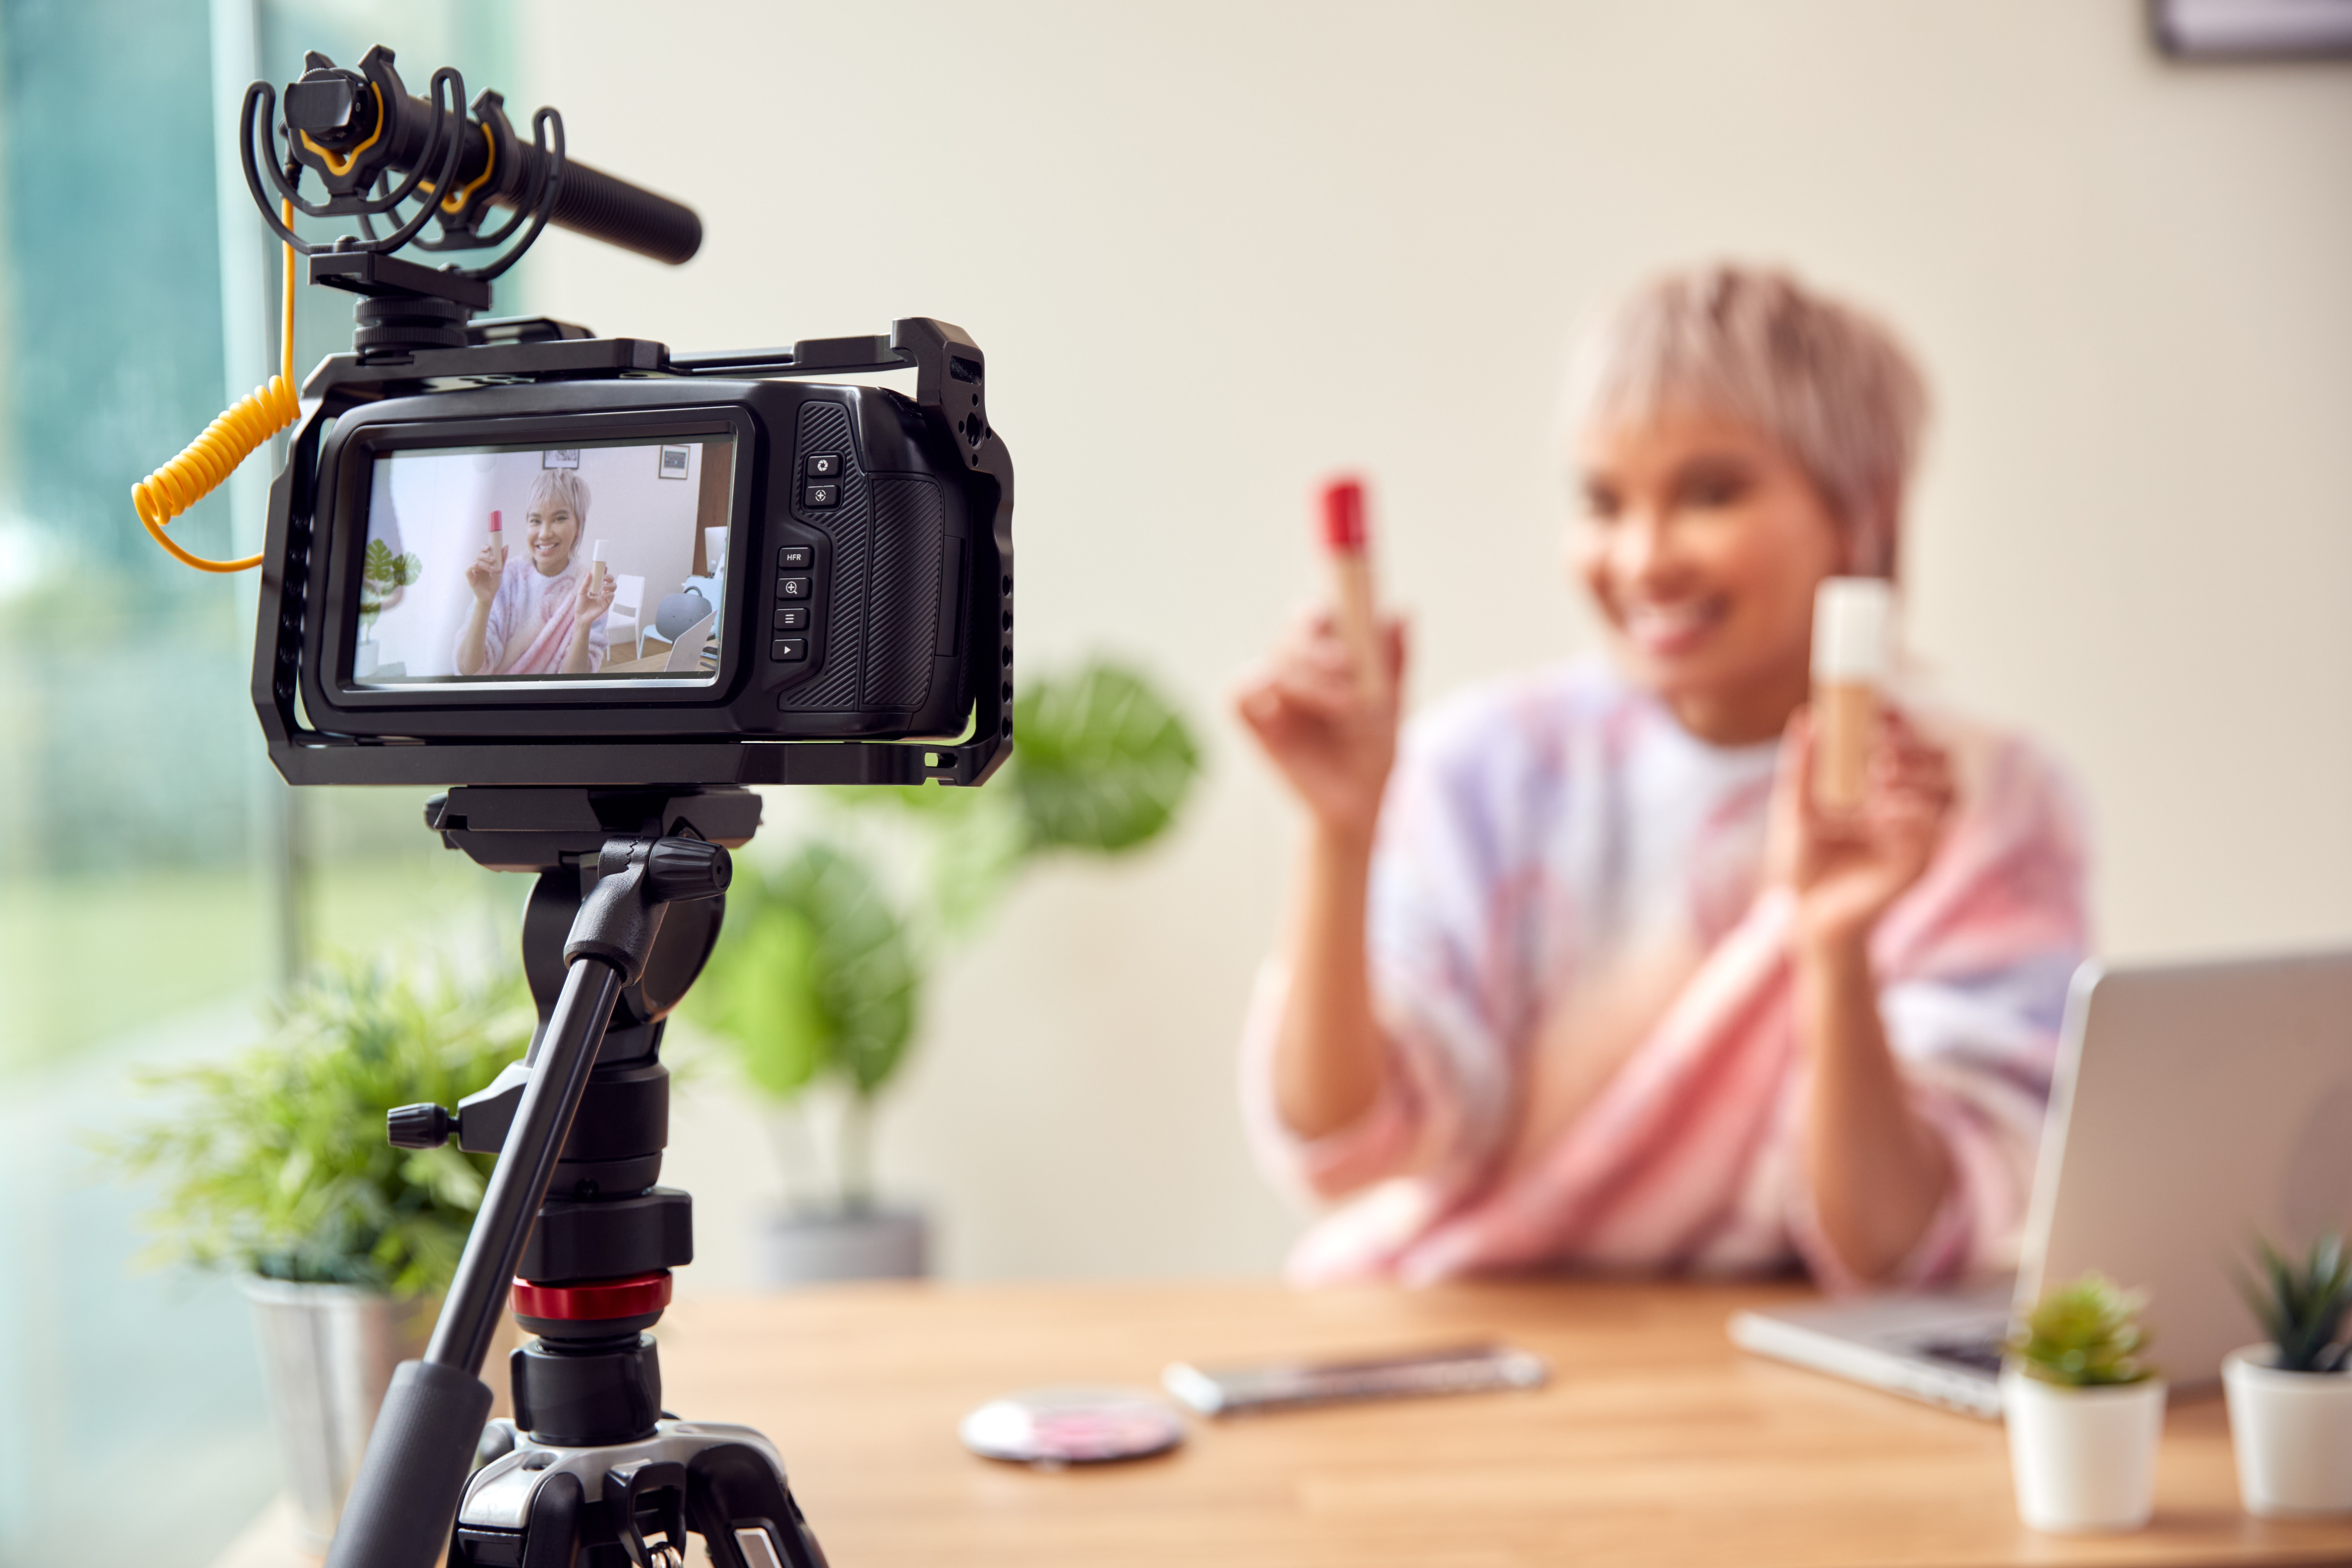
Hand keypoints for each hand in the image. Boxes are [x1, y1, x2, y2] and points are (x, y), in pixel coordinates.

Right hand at [466, 544, 503, 604]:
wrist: (490, 596)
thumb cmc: (493, 584)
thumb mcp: (500, 570)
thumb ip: (502, 559)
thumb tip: (506, 546)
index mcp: (484, 562)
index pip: (482, 551)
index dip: (484, 547)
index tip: (490, 547)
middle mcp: (478, 565)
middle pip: (479, 555)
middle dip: (486, 556)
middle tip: (493, 559)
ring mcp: (473, 571)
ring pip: (476, 562)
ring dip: (484, 564)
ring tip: (492, 569)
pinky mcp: (470, 577)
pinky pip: (468, 569)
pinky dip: (472, 566)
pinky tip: (477, 565)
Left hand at [573, 571, 615, 631]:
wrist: (581, 616)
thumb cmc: (580, 604)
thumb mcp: (580, 591)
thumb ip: (585, 583)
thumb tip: (589, 573)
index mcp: (596, 586)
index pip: (602, 576)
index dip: (604, 571)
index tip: (604, 567)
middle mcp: (602, 589)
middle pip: (611, 580)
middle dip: (609, 577)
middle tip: (604, 577)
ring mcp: (606, 596)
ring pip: (614, 586)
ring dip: (610, 585)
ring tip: (603, 587)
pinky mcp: (607, 602)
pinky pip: (612, 595)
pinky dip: (608, 594)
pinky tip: (602, 595)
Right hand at [1233, 605, 1406, 841]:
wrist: (1357, 801)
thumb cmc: (1374, 750)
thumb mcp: (1391, 704)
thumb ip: (1394, 661)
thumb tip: (1404, 612)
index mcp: (1328, 655)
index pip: (1316, 618)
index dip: (1321, 615)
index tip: (1336, 624)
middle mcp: (1298, 669)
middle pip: (1291, 636)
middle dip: (1317, 648)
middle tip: (1346, 667)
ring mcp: (1274, 695)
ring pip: (1274, 663)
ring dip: (1308, 679)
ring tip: (1347, 706)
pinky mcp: (1254, 723)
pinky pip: (1237, 695)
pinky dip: (1253, 689)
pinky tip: (1280, 705)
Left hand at [1768, 703, 1954, 950]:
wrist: (1805, 915)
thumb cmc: (1803, 863)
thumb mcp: (1795, 809)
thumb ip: (1802, 767)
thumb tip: (1807, 718)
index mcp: (1887, 790)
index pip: (1912, 744)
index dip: (1905, 721)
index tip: (1881, 706)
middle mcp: (1911, 810)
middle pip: (1943, 762)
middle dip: (1917, 746)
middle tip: (1881, 746)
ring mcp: (1920, 837)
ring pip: (1950, 792)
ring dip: (1917, 776)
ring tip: (1881, 777)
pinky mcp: (1919, 865)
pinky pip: (1935, 831)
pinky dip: (1912, 815)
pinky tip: (1882, 814)